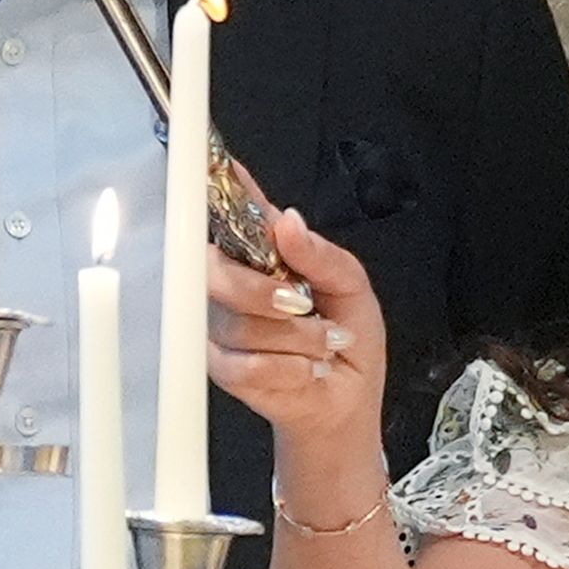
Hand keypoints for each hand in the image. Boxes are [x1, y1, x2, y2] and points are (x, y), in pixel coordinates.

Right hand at [206, 199, 386, 482]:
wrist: (345, 403)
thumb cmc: (347, 341)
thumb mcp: (353, 289)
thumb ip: (322, 256)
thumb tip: (287, 223)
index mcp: (265, 254)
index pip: (236, 210)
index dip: (223, 186)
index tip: (221, 165)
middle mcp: (235, 284)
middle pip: (215, 268)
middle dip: (263, 290)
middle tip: (303, 304)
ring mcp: (224, 326)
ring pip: (240, 321)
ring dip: (296, 338)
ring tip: (322, 346)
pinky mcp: (223, 369)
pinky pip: (245, 362)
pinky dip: (289, 368)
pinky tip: (306, 370)